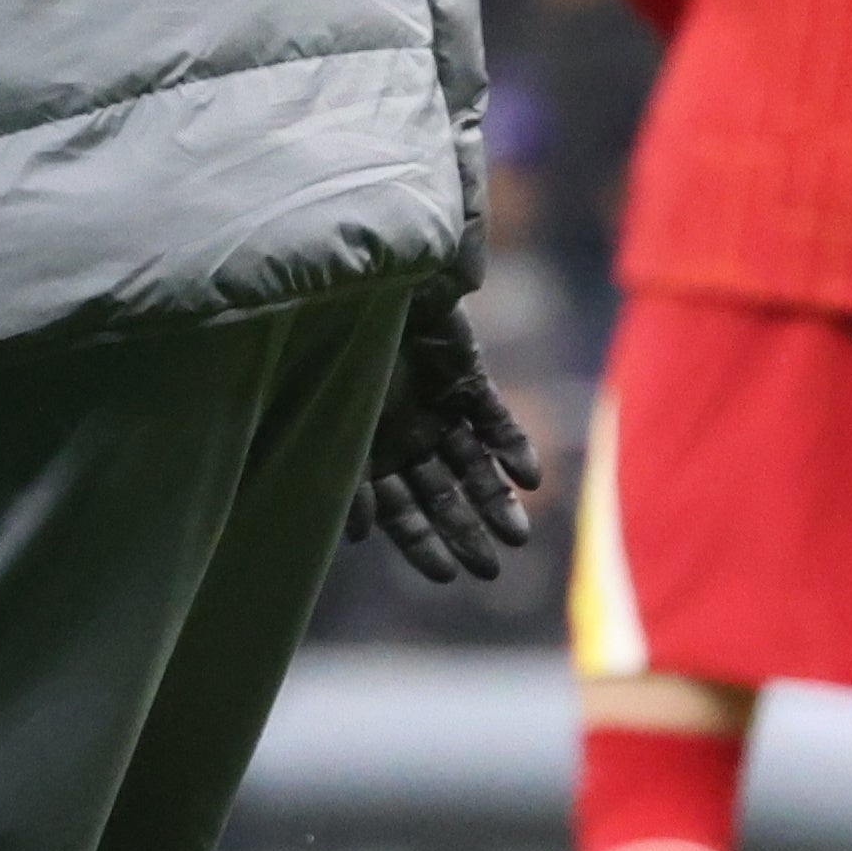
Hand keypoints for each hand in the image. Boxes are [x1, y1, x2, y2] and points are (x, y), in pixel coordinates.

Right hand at [348, 289, 544, 583]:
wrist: (355, 275)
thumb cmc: (325, 341)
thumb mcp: (326, 415)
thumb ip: (343, 475)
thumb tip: (360, 536)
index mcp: (363, 447)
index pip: (396, 507)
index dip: (420, 542)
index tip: (445, 575)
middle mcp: (401, 432)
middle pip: (439, 494)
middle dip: (463, 531)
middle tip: (488, 570)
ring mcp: (435, 404)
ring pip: (472, 465)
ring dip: (494, 499)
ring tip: (517, 536)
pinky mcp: (465, 375)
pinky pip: (494, 419)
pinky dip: (510, 447)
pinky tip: (526, 478)